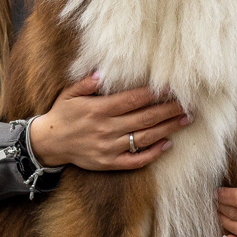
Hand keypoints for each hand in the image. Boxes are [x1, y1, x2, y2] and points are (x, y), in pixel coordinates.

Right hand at [28, 73, 190, 170]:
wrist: (48, 143)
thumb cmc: (62, 114)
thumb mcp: (70, 94)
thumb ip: (88, 83)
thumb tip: (105, 73)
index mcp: (98, 110)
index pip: (132, 100)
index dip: (152, 94)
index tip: (170, 88)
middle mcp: (106, 129)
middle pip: (144, 118)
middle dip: (168, 110)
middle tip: (188, 103)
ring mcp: (108, 148)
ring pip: (144, 138)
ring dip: (167, 129)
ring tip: (185, 120)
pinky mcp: (108, 163)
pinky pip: (135, 160)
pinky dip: (152, 154)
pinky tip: (167, 144)